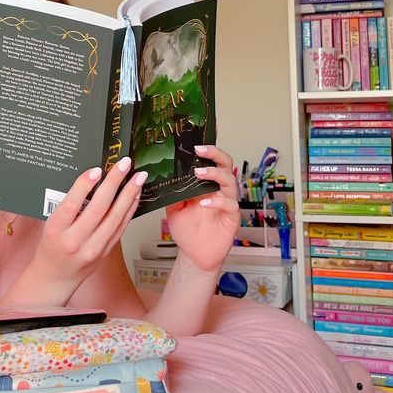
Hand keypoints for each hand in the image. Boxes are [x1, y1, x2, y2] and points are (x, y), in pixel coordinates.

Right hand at [34, 157, 146, 289]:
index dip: (84, 185)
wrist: (55, 277)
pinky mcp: (106, 252)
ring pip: (115, 217)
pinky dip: (130, 209)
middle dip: (114, 183)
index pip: (71, 204)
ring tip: (138, 177)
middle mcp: (75, 241)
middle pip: (99, 208)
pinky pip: (121, 227)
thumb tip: (91, 178)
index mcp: (56, 230)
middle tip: (124, 164)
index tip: (96, 169)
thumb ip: (67, 205)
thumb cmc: (51, 246)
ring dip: (129, 194)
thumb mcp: (50, 223)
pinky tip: (135, 195)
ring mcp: (93, 249)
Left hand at [165, 145, 239, 272]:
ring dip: (214, 174)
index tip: (196, 139)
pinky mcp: (232, 217)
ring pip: (229, 181)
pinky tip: (205, 202)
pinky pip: (230, 205)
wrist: (194, 254)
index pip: (211, 160)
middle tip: (199, 150)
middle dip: (214, 154)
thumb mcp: (173, 207)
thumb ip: (172, 191)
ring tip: (199, 173)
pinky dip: (218, 201)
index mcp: (205, 183)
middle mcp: (218, 189)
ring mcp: (227, 202)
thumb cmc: (186, 229)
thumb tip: (161, 173)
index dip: (208, 148)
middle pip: (225, 164)